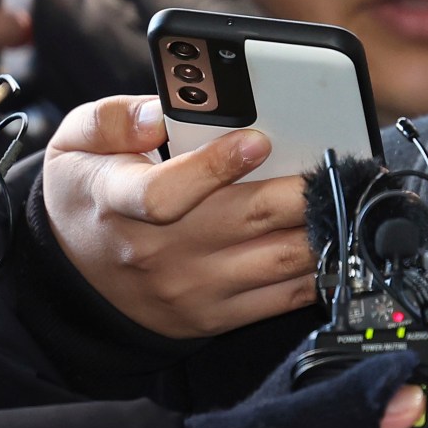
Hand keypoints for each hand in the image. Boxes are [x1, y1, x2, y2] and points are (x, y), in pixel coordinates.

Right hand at [42, 96, 315, 338]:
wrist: (75, 282)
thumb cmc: (89, 199)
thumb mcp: (75, 145)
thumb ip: (113, 118)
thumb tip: (160, 112)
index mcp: (118, 201)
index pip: (164, 193)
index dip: (215, 165)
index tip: (258, 139)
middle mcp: (158, 251)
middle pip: (246, 220)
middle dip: (302, 191)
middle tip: (340, 164)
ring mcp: (192, 288)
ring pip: (277, 260)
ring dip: (324, 228)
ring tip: (351, 197)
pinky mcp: (217, 314)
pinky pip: (282, 298)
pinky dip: (321, 270)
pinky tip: (341, 241)